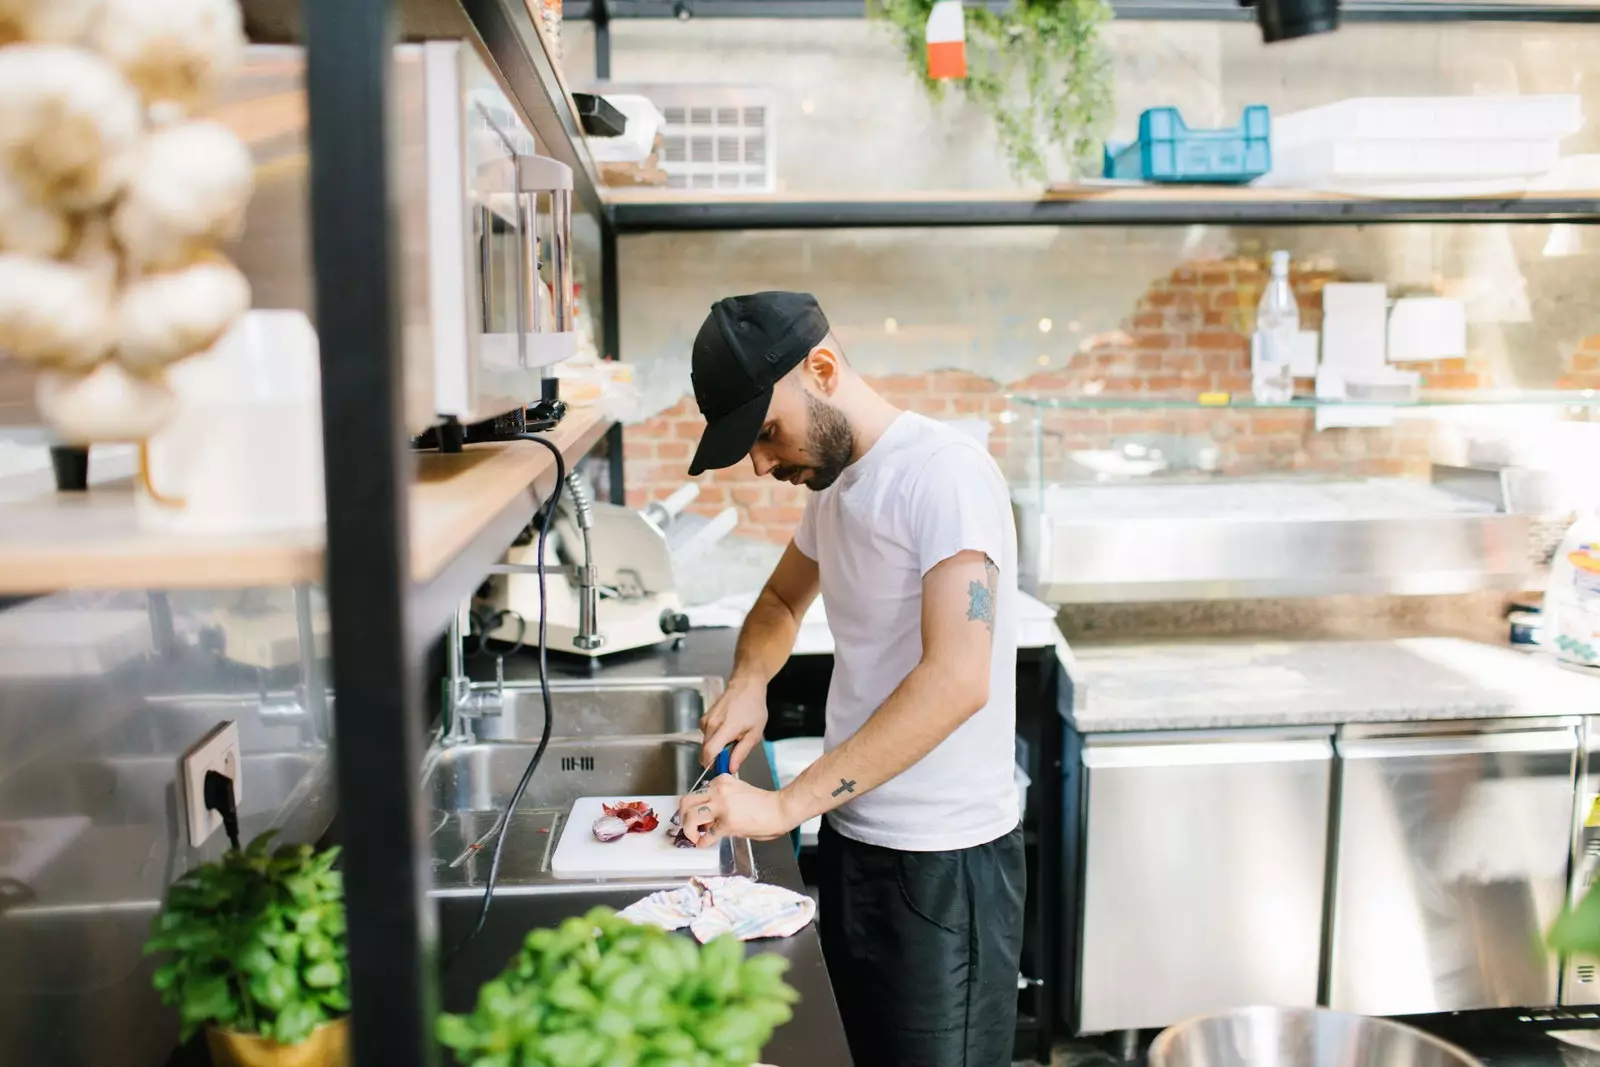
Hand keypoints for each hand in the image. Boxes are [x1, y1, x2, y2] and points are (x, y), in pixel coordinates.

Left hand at [677, 775, 796, 845]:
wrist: (780, 809)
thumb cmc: (763, 804)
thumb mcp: (737, 792)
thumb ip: (720, 800)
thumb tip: (705, 818)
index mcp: (721, 781)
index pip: (697, 792)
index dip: (692, 807)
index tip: (692, 816)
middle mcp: (719, 790)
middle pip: (686, 801)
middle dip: (682, 817)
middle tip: (686, 826)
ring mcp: (722, 806)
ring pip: (690, 815)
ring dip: (688, 829)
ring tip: (693, 836)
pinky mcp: (727, 822)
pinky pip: (707, 834)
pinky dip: (702, 841)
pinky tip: (703, 843)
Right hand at [700, 677, 767, 771]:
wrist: (746, 686)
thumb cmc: (753, 707)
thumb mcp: (755, 733)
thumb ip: (741, 752)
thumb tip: (731, 768)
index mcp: (725, 728)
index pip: (709, 753)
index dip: (712, 766)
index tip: (721, 770)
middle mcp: (711, 724)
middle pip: (705, 752)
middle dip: (715, 760)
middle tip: (730, 758)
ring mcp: (706, 720)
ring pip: (705, 745)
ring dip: (715, 749)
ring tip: (731, 741)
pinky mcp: (704, 719)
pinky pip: (706, 736)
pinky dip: (714, 739)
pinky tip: (726, 733)